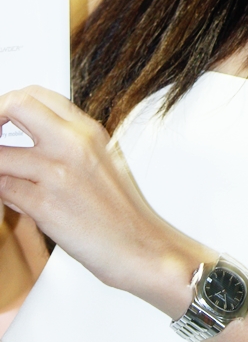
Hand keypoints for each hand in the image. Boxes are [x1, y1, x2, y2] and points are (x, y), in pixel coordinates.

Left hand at [0, 87, 208, 315]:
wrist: (140, 246)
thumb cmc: (120, 211)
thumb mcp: (100, 161)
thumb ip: (65, 144)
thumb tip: (25, 139)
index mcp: (87, 130)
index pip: (36, 95)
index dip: (9, 103)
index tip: (2, 120)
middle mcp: (73, 144)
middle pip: (17, 105)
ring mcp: (58, 172)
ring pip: (0, 155)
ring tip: (9, 179)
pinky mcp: (45, 205)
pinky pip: (3, 189)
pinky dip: (3, 195)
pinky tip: (18, 203)